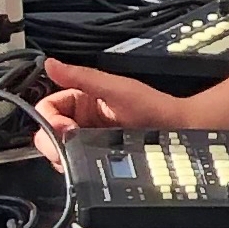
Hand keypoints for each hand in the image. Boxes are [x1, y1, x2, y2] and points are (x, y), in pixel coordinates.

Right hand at [34, 58, 197, 157]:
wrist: (180, 130)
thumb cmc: (154, 106)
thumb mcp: (115, 89)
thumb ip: (82, 77)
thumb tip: (51, 64)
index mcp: (81, 98)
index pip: (48, 107)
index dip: (49, 119)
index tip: (62, 129)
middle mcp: (82, 118)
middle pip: (49, 131)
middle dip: (53, 140)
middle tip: (67, 147)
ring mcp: (89, 138)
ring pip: (60, 149)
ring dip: (63, 154)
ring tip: (78, 155)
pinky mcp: (97, 155)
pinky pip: (75, 161)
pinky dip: (75, 164)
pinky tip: (85, 163)